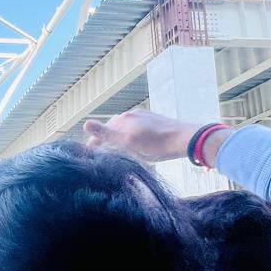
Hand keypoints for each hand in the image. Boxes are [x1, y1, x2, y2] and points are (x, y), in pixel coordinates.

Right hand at [83, 110, 202, 163]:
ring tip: (123, 151)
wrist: (185, 139)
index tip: (92, 155)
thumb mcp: (128, 143)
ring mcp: (144, 116)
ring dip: (121, 139)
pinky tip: (140, 145)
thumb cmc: (157, 145)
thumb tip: (85, 124)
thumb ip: (106, 134)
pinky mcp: (154, 120)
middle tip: (107, 156)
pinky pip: (137, 128)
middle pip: (113, 129)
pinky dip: (133, 136)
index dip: (96, 144)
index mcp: (123, 120)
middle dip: (108, 141)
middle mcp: (132, 115)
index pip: (102, 132)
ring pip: (126, 128)